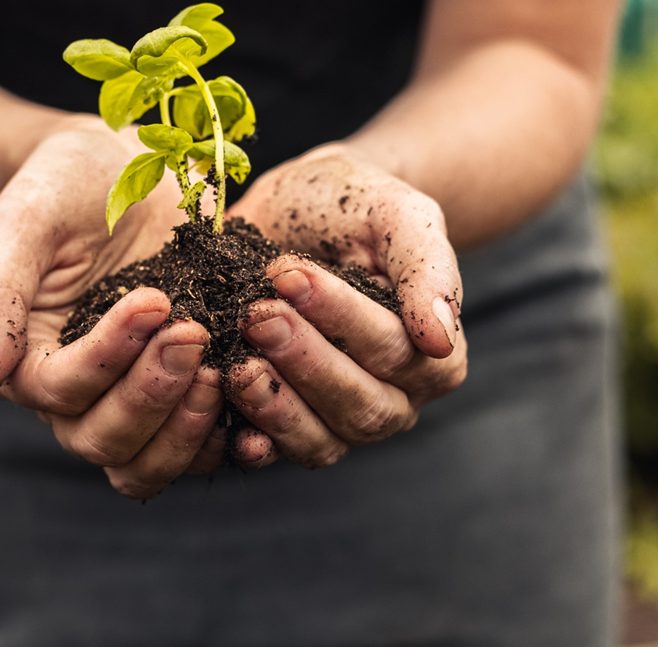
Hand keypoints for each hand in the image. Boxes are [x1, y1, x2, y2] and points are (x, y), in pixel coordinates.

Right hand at [0, 118, 226, 497]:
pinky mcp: (186, 394)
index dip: (108, 357)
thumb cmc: (60, 186)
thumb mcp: (20, 222)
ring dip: (187, 429)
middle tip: (192, 332)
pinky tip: (257, 396)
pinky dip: (230, 436)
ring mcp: (133, 401)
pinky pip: (204, 448)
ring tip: (223, 367)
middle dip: (151, 395)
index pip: (60, 390)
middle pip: (104, 441)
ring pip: (149, 463)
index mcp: (27, 360)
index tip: (154, 299)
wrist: (121, 167)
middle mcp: (76, 396)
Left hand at [225, 144, 467, 467]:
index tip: (289, 275)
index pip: (394, 349)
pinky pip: (272, 451)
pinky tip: (218, 410)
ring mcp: (336, 420)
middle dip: (304, 360)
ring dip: (275, 405)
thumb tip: (439, 339)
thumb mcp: (397, 213)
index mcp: (433, 355)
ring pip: (318, 439)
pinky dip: (247, 439)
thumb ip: (426, 267)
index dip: (340, 316)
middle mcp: (393, 399)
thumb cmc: (354, 206)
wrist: (296, 208)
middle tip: (256, 315)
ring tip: (235, 365)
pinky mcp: (284, 426)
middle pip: (360, 405)